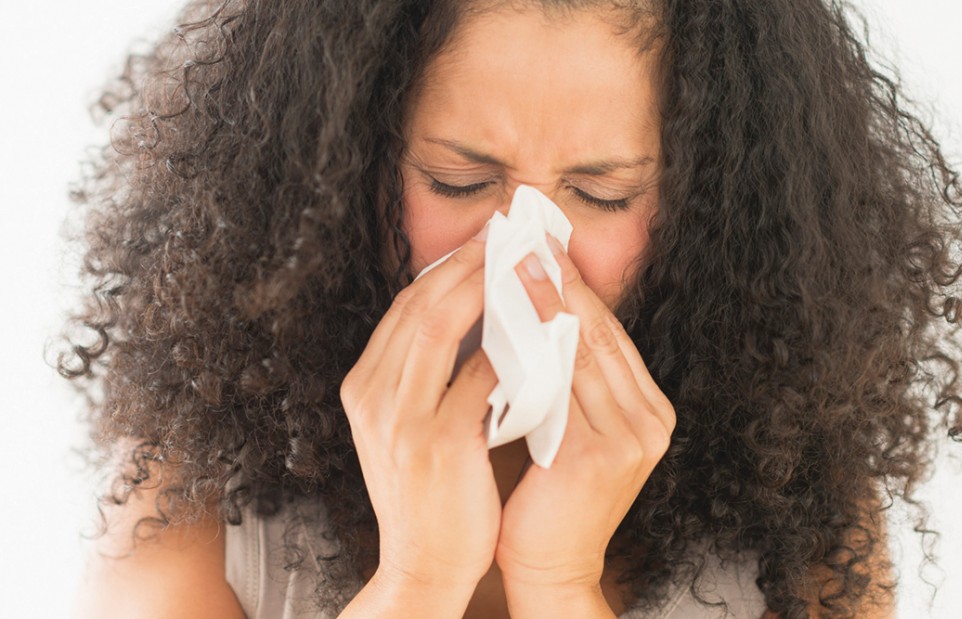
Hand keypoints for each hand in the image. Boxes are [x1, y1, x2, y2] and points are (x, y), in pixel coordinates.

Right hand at [339, 226, 499, 589]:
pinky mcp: (439, 444)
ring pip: (441, 327)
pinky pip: (479, 377)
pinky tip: (538, 328)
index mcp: (364, 386)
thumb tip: (472, 316)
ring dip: (485, 287)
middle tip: (507, 235)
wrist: (423, 565)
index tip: (482, 242)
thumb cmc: (426, 494)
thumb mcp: (406, 428)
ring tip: (522, 263)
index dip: (445, 269)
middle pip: (418, 305)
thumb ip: (423, 375)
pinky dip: (510, 348)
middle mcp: (373, 396)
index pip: (403, 309)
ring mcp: (401, 419)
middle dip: (466, 263)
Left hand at [495, 235, 676, 588]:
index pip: (607, 333)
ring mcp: (633, 437)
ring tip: (514, 263)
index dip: (574, 286)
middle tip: (527, 238)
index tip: (542, 247)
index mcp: (647, 410)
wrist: (551, 567)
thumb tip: (535, 312)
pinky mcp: (603, 455)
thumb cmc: (550, 497)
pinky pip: (564, 386)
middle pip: (601, 333)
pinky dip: (536, 347)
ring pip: (584, 351)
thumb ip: (566, 380)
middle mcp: (650, 420)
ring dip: (547, 302)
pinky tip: (509, 319)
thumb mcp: (568, 428)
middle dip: (561, 281)